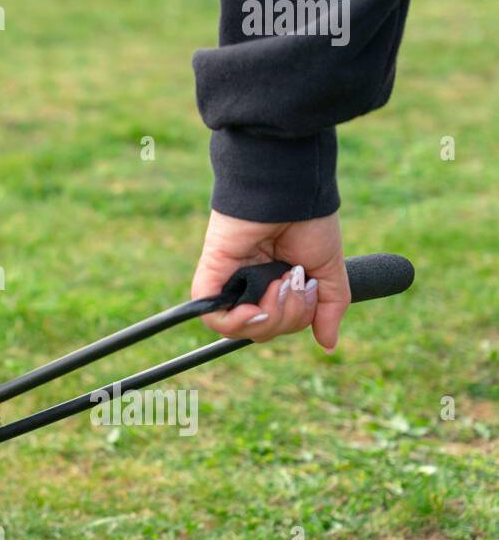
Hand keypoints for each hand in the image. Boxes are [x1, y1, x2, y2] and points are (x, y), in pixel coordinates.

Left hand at [191, 210, 349, 350]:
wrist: (290, 194)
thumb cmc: (310, 223)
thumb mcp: (327, 272)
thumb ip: (328, 309)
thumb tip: (328, 344)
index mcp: (275, 284)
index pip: (281, 324)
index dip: (298, 318)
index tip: (309, 288)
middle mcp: (251, 286)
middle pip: (263, 330)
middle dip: (287, 316)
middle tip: (293, 282)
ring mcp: (230, 281)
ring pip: (240, 329)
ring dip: (268, 316)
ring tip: (278, 284)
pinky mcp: (211, 274)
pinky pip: (214, 317)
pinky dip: (235, 322)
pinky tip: (254, 307)